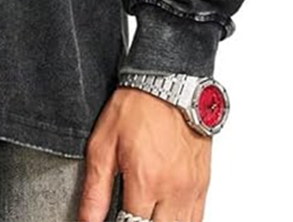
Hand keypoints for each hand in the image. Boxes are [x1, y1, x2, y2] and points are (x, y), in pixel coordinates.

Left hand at [78, 87, 211, 221]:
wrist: (169, 84)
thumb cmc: (136, 107)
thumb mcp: (102, 145)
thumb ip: (95, 190)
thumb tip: (88, 221)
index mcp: (146, 182)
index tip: (112, 218)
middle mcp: (173, 191)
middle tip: (128, 213)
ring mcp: (192, 190)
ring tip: (143, 213)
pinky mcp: (204, 185)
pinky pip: (198, 219)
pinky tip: (165, 216)